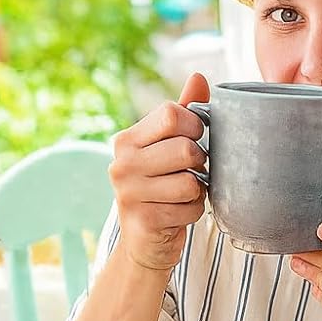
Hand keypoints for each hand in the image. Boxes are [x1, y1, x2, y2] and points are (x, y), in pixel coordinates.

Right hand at [108, 72, 209, 271]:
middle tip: (190, 174)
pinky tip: (178, 214)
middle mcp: (121, 163)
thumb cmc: (161, 191)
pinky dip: (193, 212)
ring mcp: (129, 192)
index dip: (195, 127)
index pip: (172, 114)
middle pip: (186, 148)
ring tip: (182, 196)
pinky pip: (190, 207)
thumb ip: (183, 113)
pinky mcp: (143, 219)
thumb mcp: (168, 149)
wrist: (144, 243)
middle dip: (199, 164)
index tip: (195, 140)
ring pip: (191, 181)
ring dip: (197, 192)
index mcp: (127, 140)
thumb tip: (199, 76)